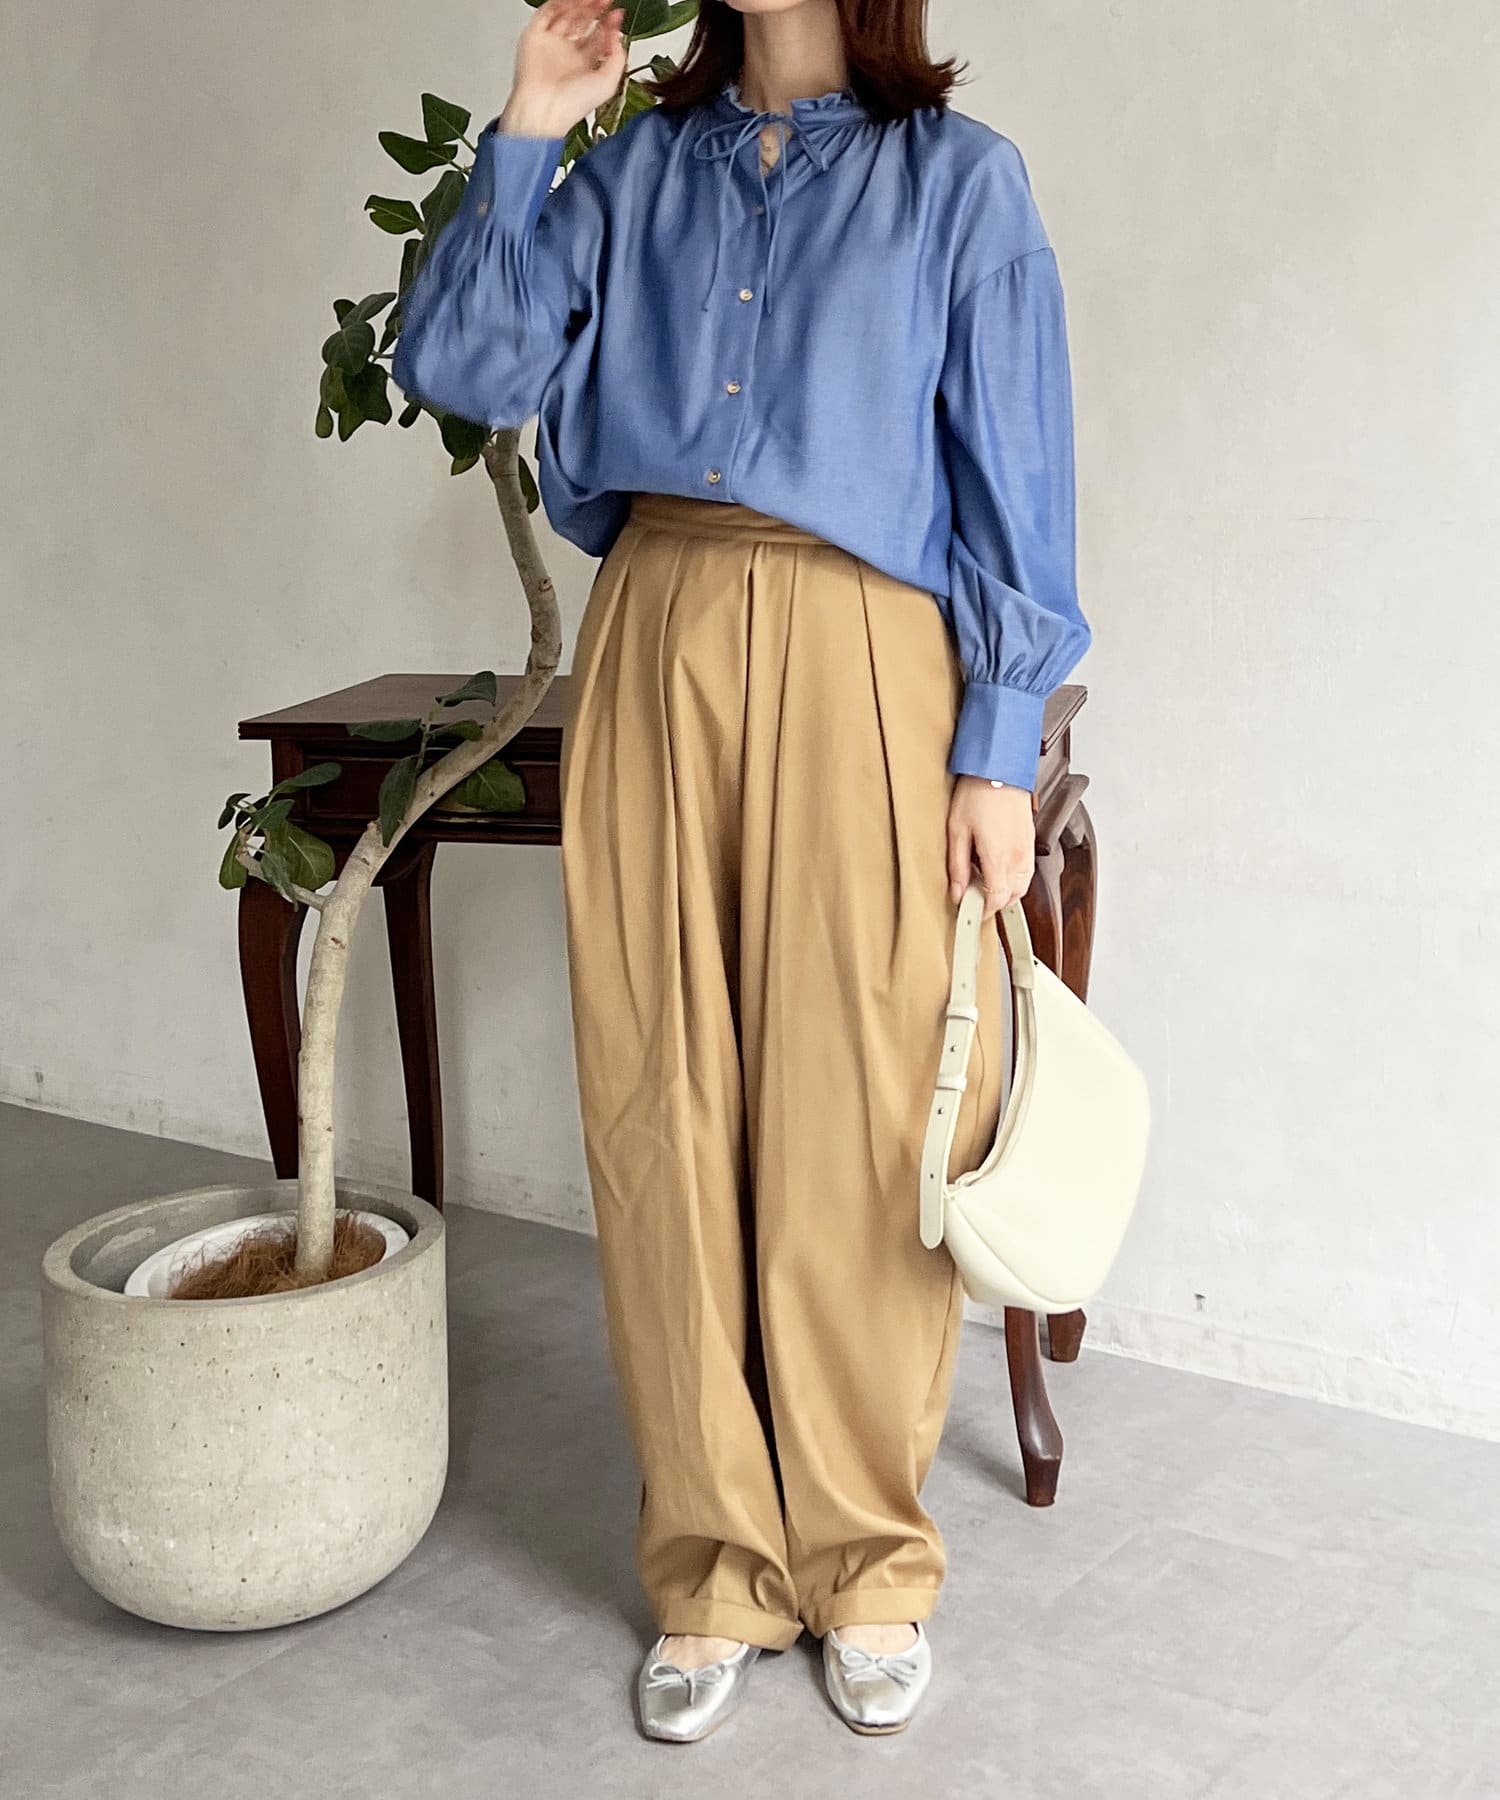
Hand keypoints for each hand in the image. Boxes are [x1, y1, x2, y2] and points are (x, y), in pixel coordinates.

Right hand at [500, 0, 626, 139]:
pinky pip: (546, 12)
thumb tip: (618, 37)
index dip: (608, 25)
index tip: (617, 15)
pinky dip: (559, 3)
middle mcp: (567, 55)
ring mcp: (551, 44)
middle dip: (596, 10)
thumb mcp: (608, 84)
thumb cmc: (572, 105)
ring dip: (579, 3)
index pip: (597, 38)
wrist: (545, 108)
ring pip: (566, 14)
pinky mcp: (534, 36)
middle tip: (606, 1)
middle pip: (583, 23)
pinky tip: (572, 0)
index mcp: (584, 67)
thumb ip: (617, 59)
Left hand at [947, 777, 1034, 921]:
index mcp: (999, 858)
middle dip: (993, 904)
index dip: (983, 911)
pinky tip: (997, 868)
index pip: (996, 900)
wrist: (1000, 768)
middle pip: (1011, 897)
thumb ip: (957, 866)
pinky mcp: (1030, 840)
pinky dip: (1014, 878)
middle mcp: (1018, 857)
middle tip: (973, 899)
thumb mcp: (956, 831)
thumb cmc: (977, 793)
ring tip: (984, 883)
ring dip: (1005, 892)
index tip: (970, 913)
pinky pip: (1026, 870)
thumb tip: (957, 892)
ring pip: (1022, 886)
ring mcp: (1027, 849)